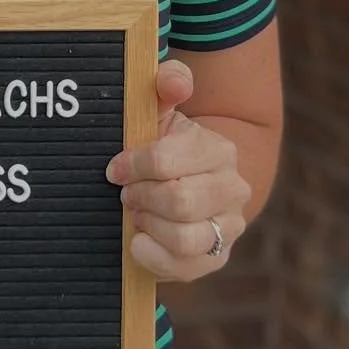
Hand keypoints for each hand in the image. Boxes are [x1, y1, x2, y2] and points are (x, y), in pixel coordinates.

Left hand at [105, 59, 250, 281]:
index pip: (165, 160)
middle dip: (141, 197)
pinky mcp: (216, 258)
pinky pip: (182, 267)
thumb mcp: (161, 113)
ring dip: (148, 225)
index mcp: (219, 150)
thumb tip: (174, 81)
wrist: (188, 184)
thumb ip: (165, 86)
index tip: (115, 169)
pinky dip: (152, 255)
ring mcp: (229, 227)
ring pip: (184, 237)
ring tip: (137, 214)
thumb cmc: (165, 147)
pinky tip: (140, 239)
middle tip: (127, 194)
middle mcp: (233, 189)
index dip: (131, 165)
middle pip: (178, 201)